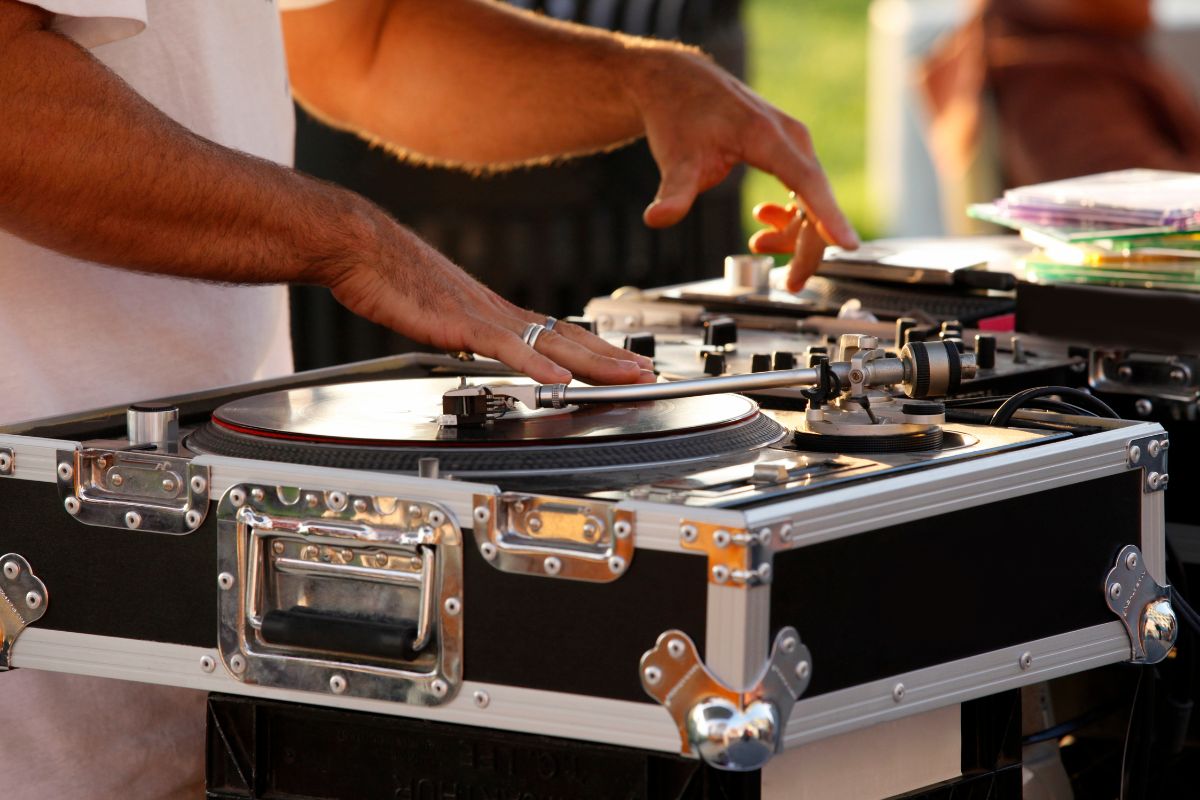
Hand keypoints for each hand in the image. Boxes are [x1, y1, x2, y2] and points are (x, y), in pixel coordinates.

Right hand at [326, 219, 654, 385]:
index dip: (596, 351)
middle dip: (612, 359)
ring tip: (627, 377)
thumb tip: (474, 348)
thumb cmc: (391, 277)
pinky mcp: (461, 323)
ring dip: (593, 362)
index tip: (625, 364)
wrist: (361, 246)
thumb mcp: (437, 312)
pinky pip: (506, 347)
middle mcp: (499, 311)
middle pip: (569, 338)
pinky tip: (559, 381)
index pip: (559, 333)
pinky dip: (536, 365)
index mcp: (495, 311)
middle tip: (648, 374)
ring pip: (551, 343)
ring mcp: (484, 316)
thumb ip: (463, 332)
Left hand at [628, 47, 858, 288]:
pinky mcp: (788, 151)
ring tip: (758, 244)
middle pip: (816, 201)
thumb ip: (673, 192)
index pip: (806, 183)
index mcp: (767, 136)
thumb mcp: (675, 158)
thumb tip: (657, 219)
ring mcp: (793, 144)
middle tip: (792, 284)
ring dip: (794, 233)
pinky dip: (788, 216)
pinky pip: (803, 192)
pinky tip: (762, 223)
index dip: (827, 217)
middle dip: (808, 247)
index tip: (848, 244)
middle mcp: (791, 138)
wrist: (679, 85)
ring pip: (812, 200)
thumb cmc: (680, 115)